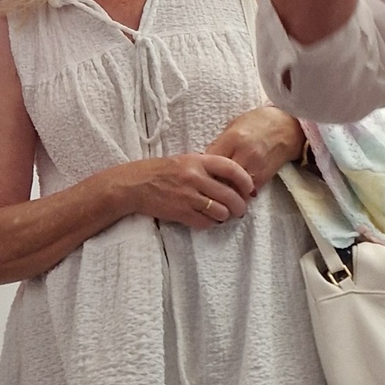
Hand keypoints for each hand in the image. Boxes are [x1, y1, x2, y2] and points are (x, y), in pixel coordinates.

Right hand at [117, 153, 256, 228]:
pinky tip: (210, 221)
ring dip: (226, 216)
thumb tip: (233, 178)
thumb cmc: (162, 171)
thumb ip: (208, 167)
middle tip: (242, 209)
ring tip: (225, 215)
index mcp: (199, 161)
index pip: (232, 169)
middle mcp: (195, 178)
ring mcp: (188, 196)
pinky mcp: (180, 212)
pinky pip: (204, 222)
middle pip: (229, 194)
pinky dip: (211, 223)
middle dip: (240, 205)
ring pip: (220, 211)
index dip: (245, 180)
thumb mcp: (186, 160)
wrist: (134, 184)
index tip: (250, 188)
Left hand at [206, 106, 304, 191]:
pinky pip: (247, 191)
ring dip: (225, 191)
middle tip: (206, 187)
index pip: (209, 160)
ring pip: (232, 187)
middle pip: (219, 177)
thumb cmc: (260, 121)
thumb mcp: (235, 124)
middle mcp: (243, 154)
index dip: (202, 168)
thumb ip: (221, 142)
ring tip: (220, 194)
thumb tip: (205, 159)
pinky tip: (236, 193)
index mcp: (233, 138)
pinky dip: (240, 193)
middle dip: (211, 183)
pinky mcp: (265, 176)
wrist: (289, 125)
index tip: (199, 172)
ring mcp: (255, 166)